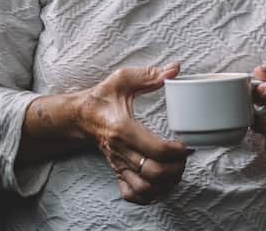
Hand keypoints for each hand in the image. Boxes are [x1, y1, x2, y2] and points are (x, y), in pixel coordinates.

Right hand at [76, 63, 192, 203]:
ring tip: (174, 170)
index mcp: (123, 129)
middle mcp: (120, 151)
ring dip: (165, 184)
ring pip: (145, 189)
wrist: (80, 116)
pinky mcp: (117, 172)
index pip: (156, 149)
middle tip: (183, 157)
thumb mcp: (122, 80)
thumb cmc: (102, 97)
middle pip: (153, 174)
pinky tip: (158, 183)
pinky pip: (132, 195)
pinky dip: (149, 195)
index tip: (186, 144)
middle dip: (175, 169)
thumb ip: (149, 75)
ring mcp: (118, 164)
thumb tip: (175, 70)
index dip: (177, 151)